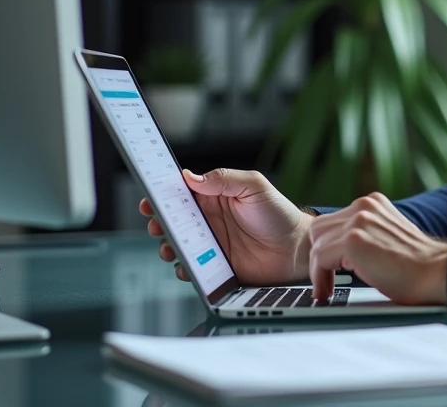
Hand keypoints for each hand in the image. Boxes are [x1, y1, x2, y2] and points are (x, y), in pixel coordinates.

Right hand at [140, 168, 312, 285]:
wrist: (296, 249)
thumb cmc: (279, 214)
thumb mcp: (254, 187)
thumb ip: (224, 179)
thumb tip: (192, 176)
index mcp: (215, 197)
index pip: (182, 192)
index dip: (163, 194)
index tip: (150, 198)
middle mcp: (209, 220)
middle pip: (173, 220)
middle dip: (159, 221)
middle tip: (156, 224)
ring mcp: (210, 244)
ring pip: (178, 245)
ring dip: (168, 246)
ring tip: (170, 248)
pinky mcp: (214, 266)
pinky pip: (191, 268)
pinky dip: (184, 268)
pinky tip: (187, 267)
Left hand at [308, 192, 446, 304]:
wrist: (436, 273)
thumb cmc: (415, 266)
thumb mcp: (387, 235)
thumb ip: (367, 232)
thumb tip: (339, 251)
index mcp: (372, 203)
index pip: (332, 222)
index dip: (327, 248)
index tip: (329, 270)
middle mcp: (364, 206)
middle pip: (319, 229)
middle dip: (320, 256)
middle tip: (327, 281)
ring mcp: (358, 221)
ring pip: (316, 244)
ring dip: (319, 269)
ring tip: (327, 289)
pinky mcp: (354, 240)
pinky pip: (319, 258)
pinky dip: (320, 278)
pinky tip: (328, 291)